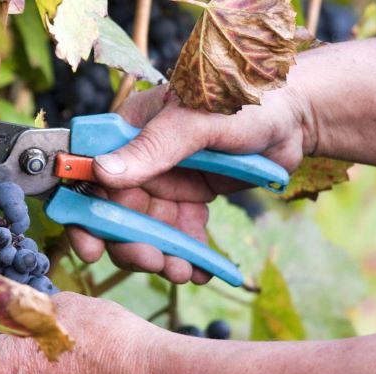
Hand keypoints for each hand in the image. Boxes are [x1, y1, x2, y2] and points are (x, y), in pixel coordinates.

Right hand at [67, 82, 311, 283]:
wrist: (295, 117)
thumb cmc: (245, 100)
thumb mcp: (197, 121)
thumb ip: (152, 146)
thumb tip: (101, 172)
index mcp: (128, 131)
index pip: (87, 173)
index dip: (81, 212)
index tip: (89, 246)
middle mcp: (139, 161)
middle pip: (114, 212)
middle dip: (128, 244)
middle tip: (152, 262)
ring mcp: (163, 184)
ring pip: (144, 231)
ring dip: (158, 256)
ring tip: (182, 272)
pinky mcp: (188, 202)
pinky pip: (178, 237)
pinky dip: (187, 257)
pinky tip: (202, 271)